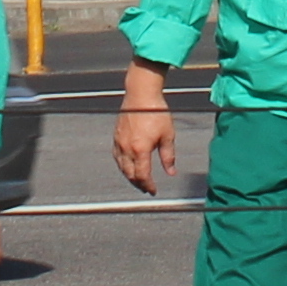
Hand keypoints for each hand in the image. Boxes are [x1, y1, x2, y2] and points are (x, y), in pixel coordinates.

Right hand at [112, 73, 176, 196]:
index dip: (148, 186)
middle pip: (130, 174)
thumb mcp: (167, 135)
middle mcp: (127, 148)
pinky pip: (116, 156)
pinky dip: (122, 165)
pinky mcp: (116, 136)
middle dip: (139, 184)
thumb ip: (168, 156)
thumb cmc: (156, 112)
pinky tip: (127, 166)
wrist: (141, 94)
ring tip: (138, 180)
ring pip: (122, 167)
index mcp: (140, 150)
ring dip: (130, 176)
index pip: (142, 175)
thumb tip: (171, 172)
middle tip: (146, 188)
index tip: (154, 191)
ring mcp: (119, 142)